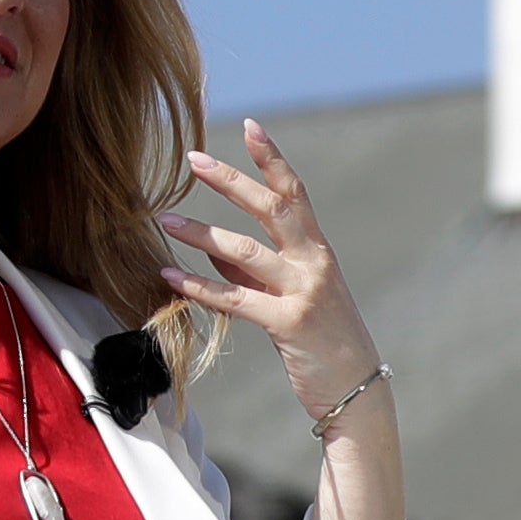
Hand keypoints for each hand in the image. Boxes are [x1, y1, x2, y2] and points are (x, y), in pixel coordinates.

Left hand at [164, 119, 412, 519]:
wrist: (357, 394)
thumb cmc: (322, 344)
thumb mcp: (292, 298)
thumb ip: (257, 272)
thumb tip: (215, 248)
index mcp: (318, 252)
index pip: (295, 194)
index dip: (273, 159)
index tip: (251, 125)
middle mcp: (315, 264)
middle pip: (271, 208)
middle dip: (231, 180)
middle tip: (192, 157)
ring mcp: (305, 292)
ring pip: (245, 251)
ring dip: (200, 232)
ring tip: (163, 217)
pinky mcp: (291, 324)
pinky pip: (236, 300)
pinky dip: (199, 285)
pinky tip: (170, 275)